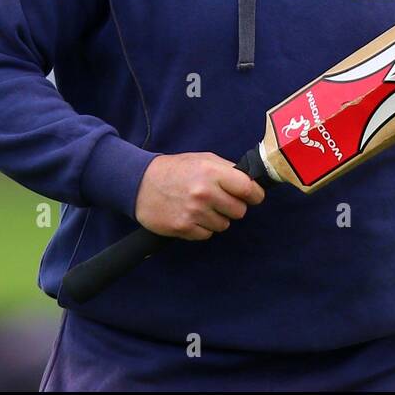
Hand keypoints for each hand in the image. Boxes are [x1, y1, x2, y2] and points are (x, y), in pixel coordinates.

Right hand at [134, 152, 265, 240]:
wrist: (139, 183)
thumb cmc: (175, 169)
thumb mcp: (203, 159)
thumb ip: (228, 169)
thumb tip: (251, 181)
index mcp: (212, 172)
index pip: (248, 189)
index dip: (255, 194)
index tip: (253, 196)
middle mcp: (204, 193)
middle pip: (240, 211)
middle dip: (233, 207)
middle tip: (221, 200)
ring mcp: (194, 212)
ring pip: (224, 226)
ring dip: (217, 218)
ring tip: (202, 207)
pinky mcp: (183, 227)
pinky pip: (207, 235)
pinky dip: (202, 228)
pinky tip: (191, 216)